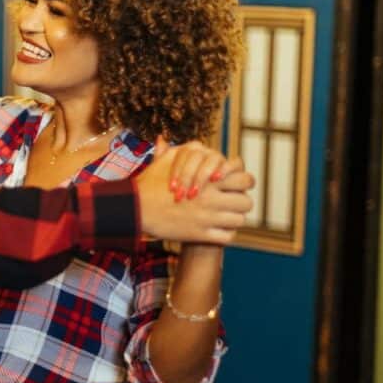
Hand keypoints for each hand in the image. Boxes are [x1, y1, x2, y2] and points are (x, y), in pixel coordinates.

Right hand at [136, 138, 254, 243]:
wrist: (136, 208)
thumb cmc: (150, 183)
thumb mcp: (167, 160)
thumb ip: (186, 151)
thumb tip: (198, 146)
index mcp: (208, 179)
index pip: (244, 180)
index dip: (244, 182)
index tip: (236, 185)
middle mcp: (212, 199)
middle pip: (246, 202)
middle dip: (241, 201)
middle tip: (232, 202)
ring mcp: (207, 218)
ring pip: (239, 220)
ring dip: (234, 218)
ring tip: (225, 216)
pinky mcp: (200, 235)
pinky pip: (227, 236)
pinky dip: (225, 233)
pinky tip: (217, 229)